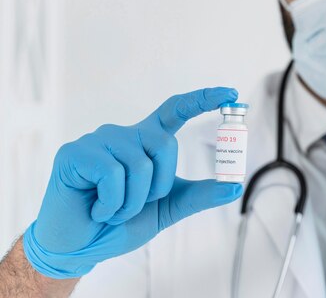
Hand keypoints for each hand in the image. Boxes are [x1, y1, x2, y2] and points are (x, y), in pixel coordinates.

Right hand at [22, 87, 241, 278]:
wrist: (80, 248)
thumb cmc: (119, 223)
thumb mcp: (167, 208)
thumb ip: (199, 195)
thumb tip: (233, 187)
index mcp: (146, 142)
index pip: (176, 110)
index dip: (202, 99)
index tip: (230, 93)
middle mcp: (124, 135)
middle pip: (164, 143)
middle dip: (159, 185)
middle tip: (137, 205)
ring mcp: (98, 140)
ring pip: (140, 163)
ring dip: (132, 202)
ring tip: (112, 210)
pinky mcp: (75, 153)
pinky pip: (112, 173)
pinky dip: (112, 203)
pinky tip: (97, 209)